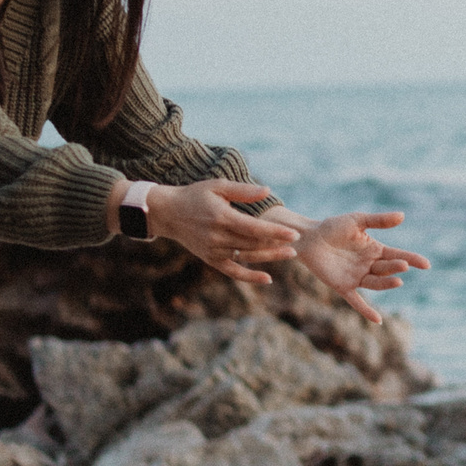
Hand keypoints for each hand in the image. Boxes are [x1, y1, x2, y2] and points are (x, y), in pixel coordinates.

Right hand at [145, 180, 299, 284]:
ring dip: (269, 257)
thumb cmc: (195, 195)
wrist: (168, 213)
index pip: (254, 228)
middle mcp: (218, 237)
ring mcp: (214, 250)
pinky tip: (268, 279)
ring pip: (247, 256)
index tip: (294, 234)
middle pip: (253, 244)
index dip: (275, 232)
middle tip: (298, 243)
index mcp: (222, 218)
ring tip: (290, 254)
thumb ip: (243, 190)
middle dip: (277, 244)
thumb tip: (268, 191)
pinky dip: (250, 277)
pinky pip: (233, 271)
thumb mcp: (218, 186)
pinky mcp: (210, 259)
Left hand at [273, 209, 431, 325]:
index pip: (398, 255)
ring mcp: (357, 277)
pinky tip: (377, 321)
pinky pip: (357, 301)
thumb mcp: (357, 221)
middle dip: (396, 267)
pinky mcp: (343, 287)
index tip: (426, 264)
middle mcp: (369, 266)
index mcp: (375, 250)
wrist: (308, 238)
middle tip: (403, 264)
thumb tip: (402, 216)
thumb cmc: (332, 227)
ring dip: (387, 284)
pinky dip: (366, 311)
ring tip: (397, 281)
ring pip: (376, 283)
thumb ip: (378, 221)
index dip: (413, 259)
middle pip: (387, 269)